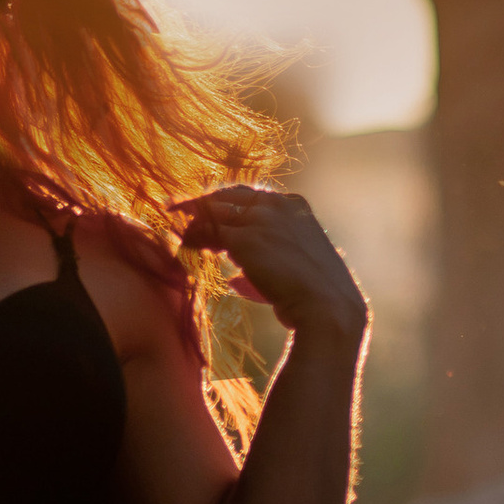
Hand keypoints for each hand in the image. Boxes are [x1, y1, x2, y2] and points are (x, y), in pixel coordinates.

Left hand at [177, 185, 369, 356]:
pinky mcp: (245, 239)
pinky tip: (183, 245)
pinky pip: (208, 231)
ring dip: (192, 220)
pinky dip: (192, 236)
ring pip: (213, 210)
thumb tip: (236, 278)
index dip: (224, 204)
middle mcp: (278, 205)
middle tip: (177, 210)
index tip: (208, 213)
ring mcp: (261, 219)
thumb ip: (271, 259)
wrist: (328, 308)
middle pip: (227, 196)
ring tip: (176, 231)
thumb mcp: (297, 266)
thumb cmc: (315, 297)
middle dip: (201, 203)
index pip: (249, 196)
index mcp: (295, 205)